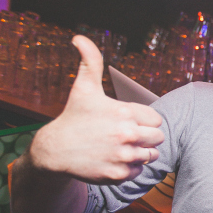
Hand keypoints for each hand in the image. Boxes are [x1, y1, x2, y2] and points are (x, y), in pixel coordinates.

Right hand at [28, 35, 164, 183]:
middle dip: (145, 137)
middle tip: (125, 135)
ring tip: (120, 147)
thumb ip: (90, 61)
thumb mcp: (83, 88)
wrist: (55, 150)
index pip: (156, 120)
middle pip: (157, 138)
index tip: (129, 121)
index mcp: (124, 112)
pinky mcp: (118, 175)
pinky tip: (114, 159)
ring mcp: (122, 156)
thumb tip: (79, 37)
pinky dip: (131, 168)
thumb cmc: (74, 117)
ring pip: (150, 155)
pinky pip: (139, 172)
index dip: (144, 121)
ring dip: (140, 152)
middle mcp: (125, 134)